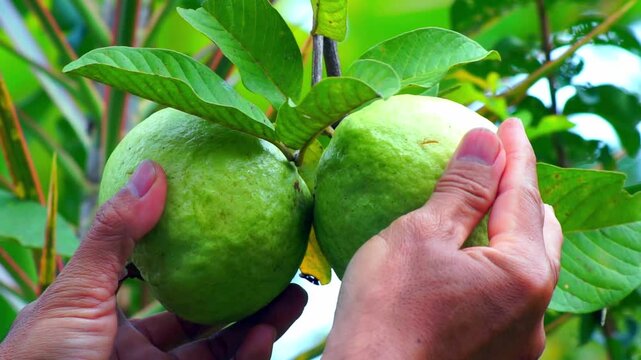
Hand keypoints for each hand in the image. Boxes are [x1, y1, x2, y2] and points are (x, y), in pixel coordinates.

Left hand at [0, 160, 306, 359]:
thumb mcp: (73, 295)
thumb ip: (114, 235)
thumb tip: (153, 171)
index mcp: (111, 326)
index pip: (167, 290)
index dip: (204, 264)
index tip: (237, 233)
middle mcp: (140, 355)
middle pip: (207, 321)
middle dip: (249, 295)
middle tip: (282, 265)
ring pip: (224, 352)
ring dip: (263, 325)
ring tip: (295, 295)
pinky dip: (249, 357)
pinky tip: (264, 335)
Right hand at [323, 119, 562, 358]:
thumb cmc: (386, 312)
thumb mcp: (421, 236)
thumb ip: (463, 188)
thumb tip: (486, 140)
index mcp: (523, 274)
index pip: (526, 196)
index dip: (516, 155)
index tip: (507, 124)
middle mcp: (534, 312)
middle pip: (541, 234)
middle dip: (525, 194)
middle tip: (501, 165)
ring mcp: (518, 341)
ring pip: (528, 270)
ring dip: (513, 232)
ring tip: (488, 208)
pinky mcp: (496, 358)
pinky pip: (507, 298)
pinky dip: (495, 266)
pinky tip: (469, 260)